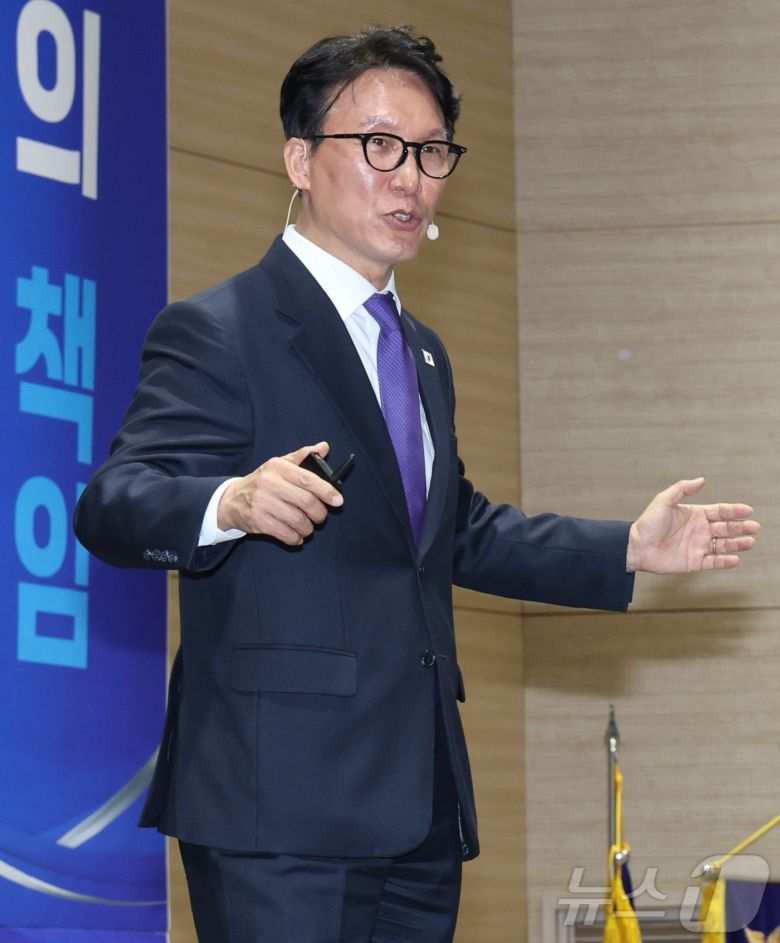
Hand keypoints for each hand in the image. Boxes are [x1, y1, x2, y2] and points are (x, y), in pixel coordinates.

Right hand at [217, 441, 343, 544]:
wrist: (231, 500)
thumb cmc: (261, 482)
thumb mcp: (278, 465)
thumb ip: (302, 456)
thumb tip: (324, 446)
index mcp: (277, 467)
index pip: (307, 479)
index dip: (326, 491)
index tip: (338, 501)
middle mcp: (269, 483)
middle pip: (306, 501)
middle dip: (320, 513)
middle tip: (321, 517)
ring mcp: (262, 503)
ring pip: (298, 520)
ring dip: (308, 527)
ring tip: (308, 526)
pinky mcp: (257, 521)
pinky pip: (286, 534)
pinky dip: (296, 538)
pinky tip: (297, 536)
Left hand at [627, 478, 758, 572]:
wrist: (636, 546)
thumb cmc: (648, 523)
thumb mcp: (664, 501)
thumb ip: (682, 489)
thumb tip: (701, 480)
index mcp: (694, 514)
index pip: (719, 512)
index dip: (734, 511)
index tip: (748, 510)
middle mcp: (699, 530)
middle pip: (725, 528)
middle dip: (741, 527)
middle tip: (754, 527)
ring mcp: (697, 546)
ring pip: (723, 545)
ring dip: (737, 544)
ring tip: (750, 542)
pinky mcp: (694, 562)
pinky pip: (714, 562)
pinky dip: (725, 562)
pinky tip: (736, 558)